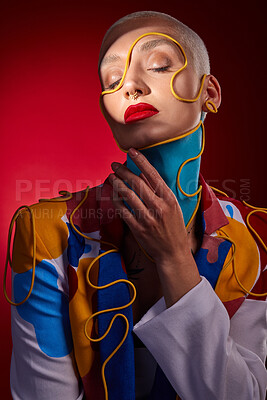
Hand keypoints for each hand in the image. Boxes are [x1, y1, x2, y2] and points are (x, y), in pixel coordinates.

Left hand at [109, 148, 200, 305]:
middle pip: (137, 183)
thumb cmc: (174, 227)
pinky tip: (112, 193)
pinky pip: (123, 211)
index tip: (131, 151)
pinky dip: (116, 200)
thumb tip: (146, 173)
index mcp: (169, 198)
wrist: (173, 252)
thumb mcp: (174, 206)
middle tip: (114, 165)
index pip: (153, 174)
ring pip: (128, 195)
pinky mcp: (138, 228)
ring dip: (117, 183)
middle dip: (123, 171)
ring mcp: (148, 218)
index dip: (140, 161)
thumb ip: (161, 191)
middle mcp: (159, 207)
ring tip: (111, 177)